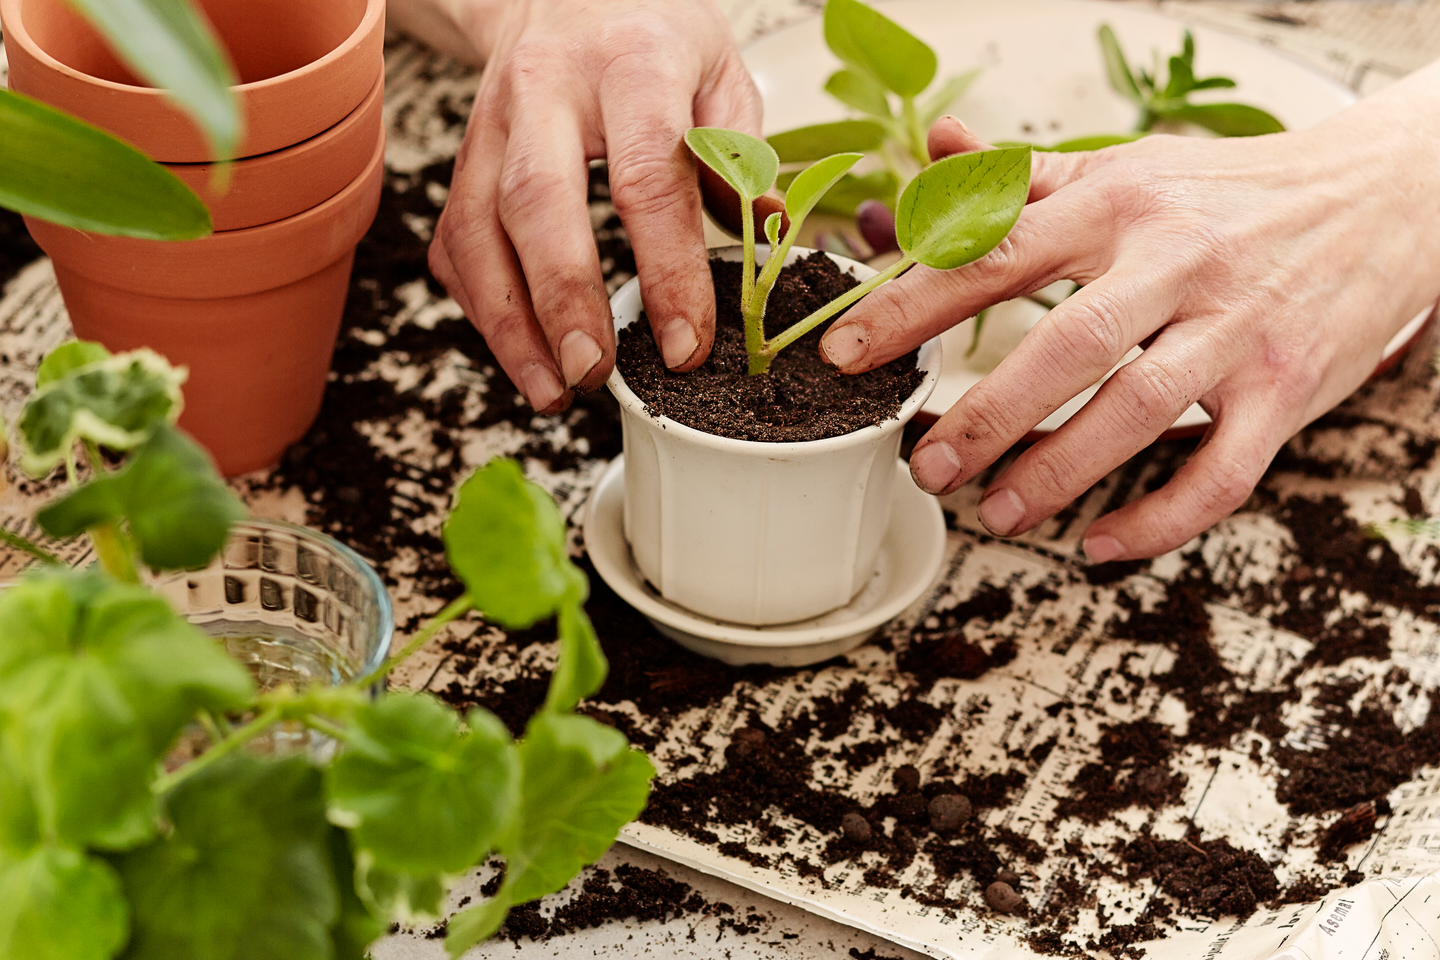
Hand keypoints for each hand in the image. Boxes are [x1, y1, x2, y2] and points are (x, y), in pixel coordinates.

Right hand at [405, 0, 760, 411]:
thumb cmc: (650, 33)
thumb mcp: (721, 69)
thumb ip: (739, 156)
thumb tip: (765, 238)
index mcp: (629, 63)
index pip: (644, 178)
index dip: (666, 270)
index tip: (685, 344)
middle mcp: (544, 88)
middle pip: (537, 204)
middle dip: (563, 302)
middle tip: (595, 374)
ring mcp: (490, 124)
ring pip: (477, 230)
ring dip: (509, 324)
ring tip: (551, 390)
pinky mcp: (462, 157)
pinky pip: (455, 242)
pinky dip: (481, 306)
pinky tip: (517, 351)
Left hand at [819, 66, 1439, 560]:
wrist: (1381, 196)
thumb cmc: (1229, 193)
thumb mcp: (1126, 167)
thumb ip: (1025, 177)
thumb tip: (935, 153)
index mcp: (1120, 203)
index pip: (997, 251)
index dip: (914, 306)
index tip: (847, 354)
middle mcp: (1178, 261)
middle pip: (1068, 343)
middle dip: (988, 413)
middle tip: (927, 465)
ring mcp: (1237, 328)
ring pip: (1141, 411)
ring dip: (1061, 471)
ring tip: (998, 511)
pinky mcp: (1287, 389)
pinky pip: (1222, 471)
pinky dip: (1160, 518)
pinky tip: (1103, 543)